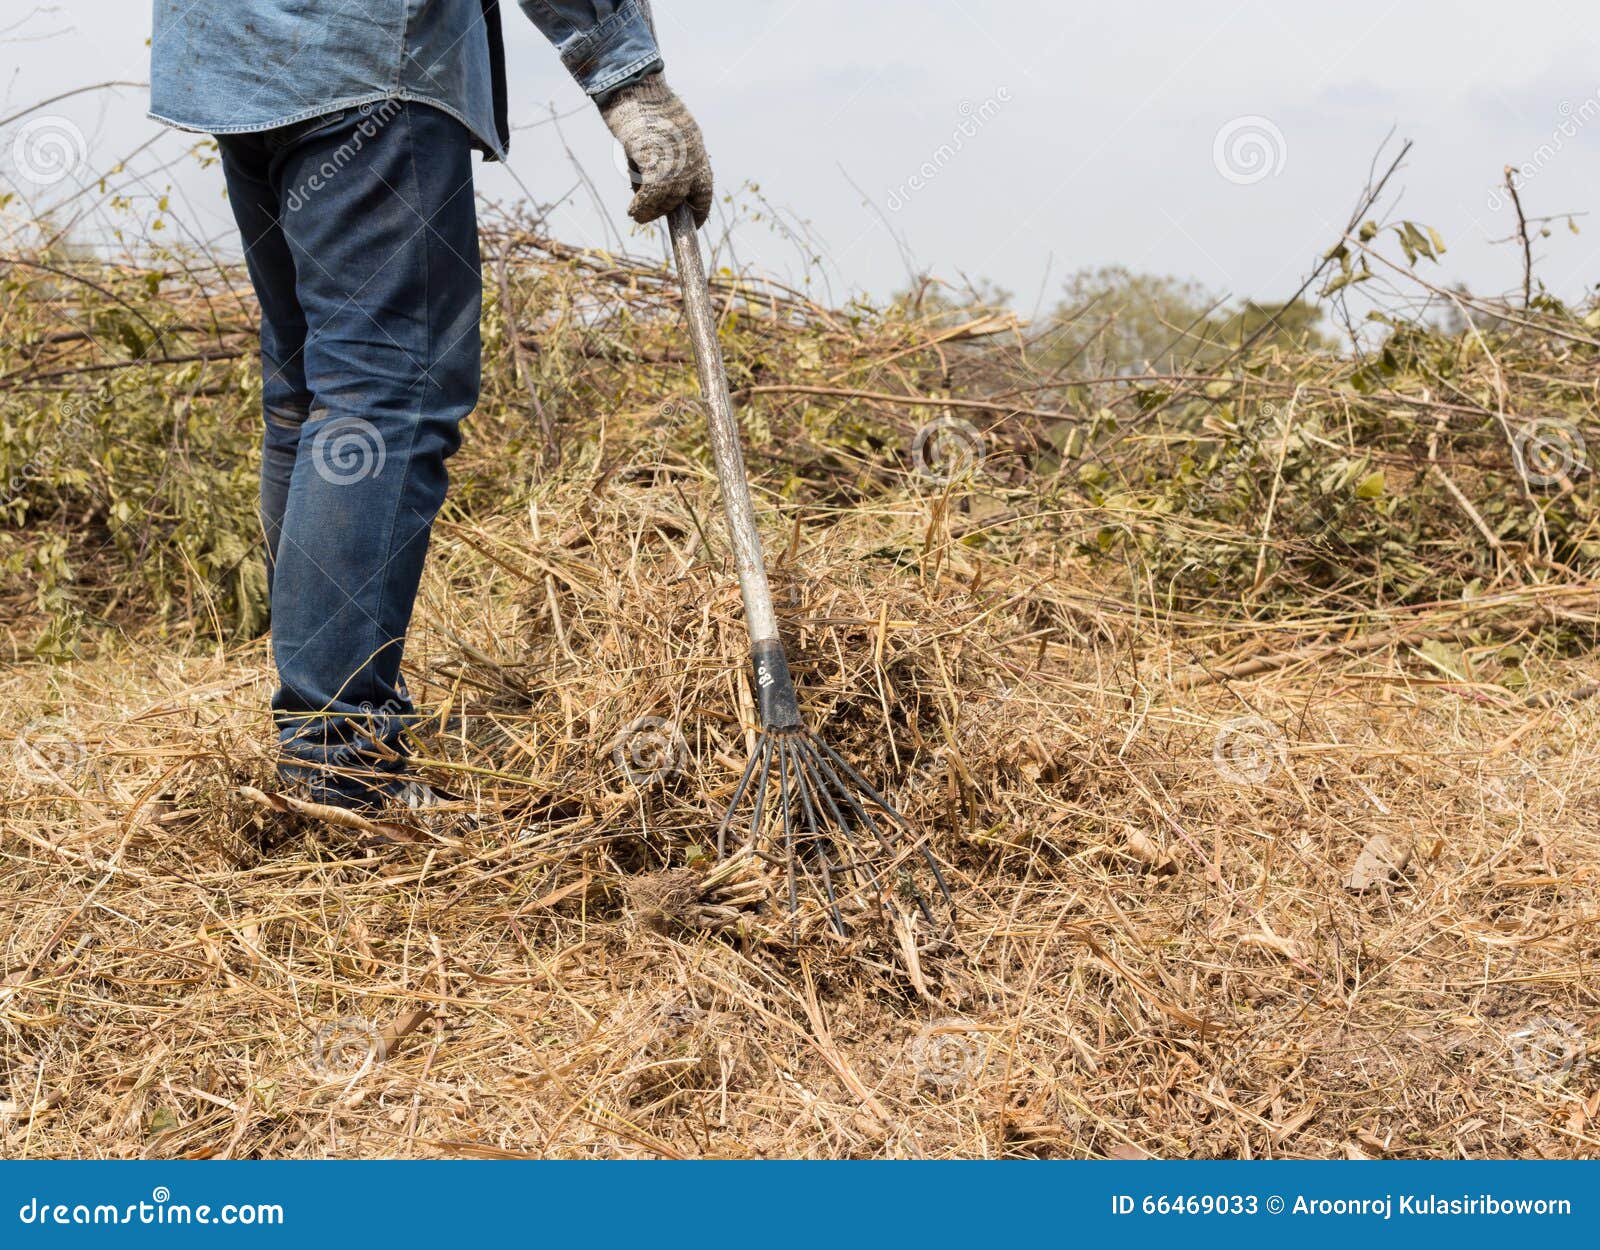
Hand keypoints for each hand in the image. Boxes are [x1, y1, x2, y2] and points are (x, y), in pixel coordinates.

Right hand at [600, 73, 712, 226]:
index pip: (705, 184)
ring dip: (652, 210)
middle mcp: (692, 155)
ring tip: (638, 214)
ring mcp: (678, 162)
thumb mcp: (659, 131)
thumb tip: (647, 177)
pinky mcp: (658, 165)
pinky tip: (633, 211)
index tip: (695, 219)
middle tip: (653, 215)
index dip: (699, 206)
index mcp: (695, 145)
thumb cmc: (639, 102)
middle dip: (673, 210)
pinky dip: (641, 208)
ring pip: (670, 199)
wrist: (632, 85)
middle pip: (688, 195)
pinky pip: (652, 197)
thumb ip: (661, 153)